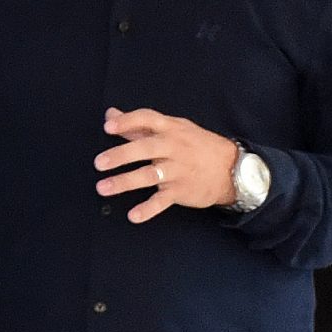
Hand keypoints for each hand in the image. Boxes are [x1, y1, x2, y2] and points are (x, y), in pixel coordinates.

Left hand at [95, 108, 238, 221]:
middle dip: (121, 155)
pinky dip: (148, 209)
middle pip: (145, 148)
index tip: (108, 126)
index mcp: (170, 129)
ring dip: (125, 182)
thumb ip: (139, 125)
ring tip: (103, 188)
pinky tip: (133, 216)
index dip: (127, 121)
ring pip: (149, 175)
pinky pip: (162, 201)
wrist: (231, 168)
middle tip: (99, 162)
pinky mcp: (181, 191)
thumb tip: (110, 115)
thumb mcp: (173, 129)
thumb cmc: (196, 145)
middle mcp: (173, 147)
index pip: (147, 119)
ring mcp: (177, 170)